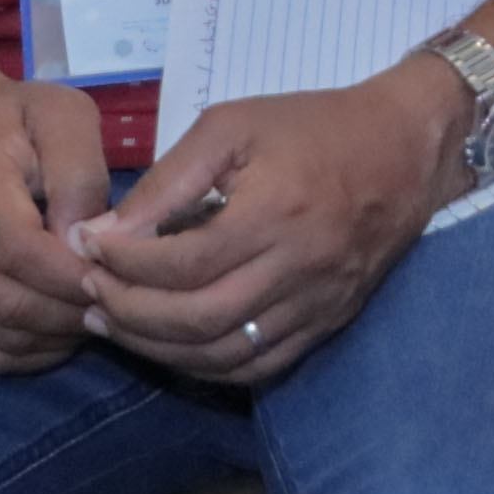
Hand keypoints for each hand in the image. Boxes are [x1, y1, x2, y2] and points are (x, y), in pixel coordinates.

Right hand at [0, 66, 117, 371]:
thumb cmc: (9, 117)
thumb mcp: (60, 116)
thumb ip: (79, 173)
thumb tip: (87, 243)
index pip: (18, 251)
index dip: (72, 276)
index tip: (118, 277)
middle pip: (4, 301)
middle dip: (69, 314)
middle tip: (116, 305)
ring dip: (51, 338)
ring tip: (93, 317)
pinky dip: (24, 353)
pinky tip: (58, 334)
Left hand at [67, 68, 463, 385]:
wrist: (406, 148)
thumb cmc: (312, 127)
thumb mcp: (232, 126)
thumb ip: (168, 181)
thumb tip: (105, 233)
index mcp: (274, 213)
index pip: (182, 263)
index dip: (123, 264)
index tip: (88, 248)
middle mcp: (298, 268)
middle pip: (197, 319)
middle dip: (129, 312)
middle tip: (90, 294)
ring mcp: (317, 304)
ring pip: (224, 353)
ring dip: (158, 348)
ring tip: (115, 323)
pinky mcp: (328, 322)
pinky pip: (259, 366)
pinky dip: (205, 365)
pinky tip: (171, 345)